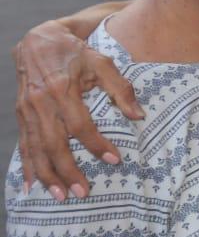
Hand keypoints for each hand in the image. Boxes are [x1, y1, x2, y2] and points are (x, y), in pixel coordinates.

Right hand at [13, 21, 134, 199]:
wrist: (39, 40)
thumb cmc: (76, 53)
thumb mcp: (102, 62)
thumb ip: (121, 89)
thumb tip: (139, 116)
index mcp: (62, 88)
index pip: (80, 124)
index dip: (96, 143)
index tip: (114, 160)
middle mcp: (41, 102)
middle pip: (54, 143)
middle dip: (67, 170)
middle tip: (82, 192)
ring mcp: (27, 110)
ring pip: (36, 149)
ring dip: (47, 175)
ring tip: (60, 196)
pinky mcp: (20, 114)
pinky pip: (23, 144)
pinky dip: (27, 166)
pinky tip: (32, 185)